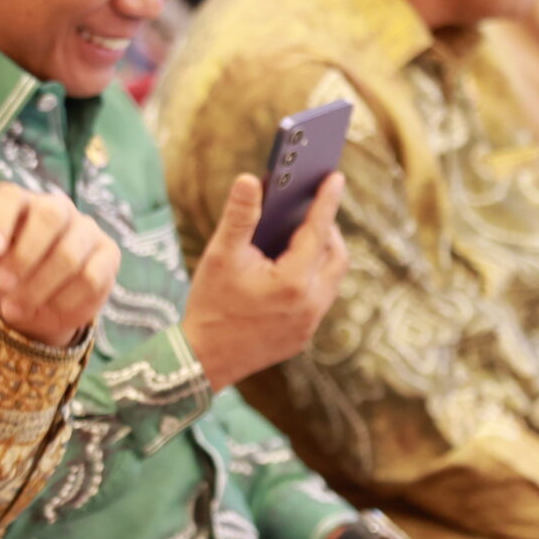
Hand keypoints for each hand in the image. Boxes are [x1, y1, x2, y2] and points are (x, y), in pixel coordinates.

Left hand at [0, 183, 119, 347]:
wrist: (32, 311)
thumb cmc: (0, 279)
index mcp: (20, 204)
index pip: (11, 197)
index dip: (1, 220)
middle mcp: (57, 209)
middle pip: (51, 215)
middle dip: (25, 255)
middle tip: (4, 284)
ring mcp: (86, 230)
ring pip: (70, 254)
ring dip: (39, 287)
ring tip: (16, 308)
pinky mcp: (107, 255)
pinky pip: (91, 277)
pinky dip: (66, 300)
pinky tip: (52, 308)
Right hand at [180, 171, 349, 392]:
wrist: (203, 361)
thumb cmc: (210, 304)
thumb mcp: (221, 255)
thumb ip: (239, 215)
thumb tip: (251, 179)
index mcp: (293, 282)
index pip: (318, 232)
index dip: (326, 201)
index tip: (335, 177)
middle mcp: (310, 304)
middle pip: (336, 256)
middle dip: (328, 229)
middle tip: (310, 209)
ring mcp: (309, 324)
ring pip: (332, 279)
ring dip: (323, 254)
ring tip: (304, 234)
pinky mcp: (302, 336)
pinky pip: (321, 298)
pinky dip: (314, 276)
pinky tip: (293, 266)